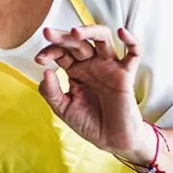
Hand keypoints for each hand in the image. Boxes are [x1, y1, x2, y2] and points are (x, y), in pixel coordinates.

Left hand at [35, 25, 154, 160]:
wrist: (110, 140)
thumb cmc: (88, 122)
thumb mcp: (63, 109)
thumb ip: (51, 92)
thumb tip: (46, 72)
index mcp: (75, 70)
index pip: (61, 52)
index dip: (49, 51)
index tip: (39, 60)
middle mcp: (91, 65)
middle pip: (78, 42)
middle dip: (63, 36)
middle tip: (49, 33)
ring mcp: (109, 67)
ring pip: (103, 39)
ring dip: (89, 32)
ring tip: (75, 33)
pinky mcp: (126, 75)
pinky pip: (134, 54)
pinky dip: (131, 41)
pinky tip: (122, 32)